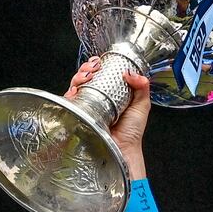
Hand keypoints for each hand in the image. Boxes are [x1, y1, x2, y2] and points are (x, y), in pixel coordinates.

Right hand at [64, 58, 150, 175]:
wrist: (122, 149)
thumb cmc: (132, 132)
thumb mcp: (141, 106)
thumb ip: (142, 87)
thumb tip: (132, 73)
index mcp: (112, 94)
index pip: (102, 74)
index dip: (99, 65)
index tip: (100, 61)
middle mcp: (98, 98)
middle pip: (87, 76)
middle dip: (87, 68)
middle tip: (93, 68)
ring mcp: (87, 106)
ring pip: (77, 85)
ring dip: (79, 76)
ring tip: (86, 76)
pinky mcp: (79, 114)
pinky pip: (70, 100)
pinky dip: (71, 91)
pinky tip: (76, 90)